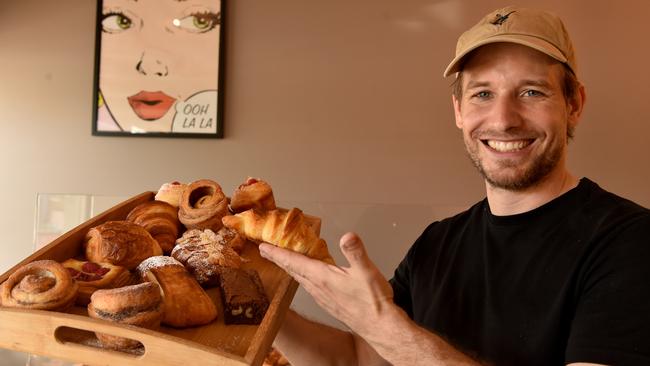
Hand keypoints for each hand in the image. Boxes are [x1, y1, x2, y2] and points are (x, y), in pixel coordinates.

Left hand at [258, 232, 394, 336]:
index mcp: (323, 278)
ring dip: (289, 268)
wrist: (379, 327)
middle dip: (278, 259)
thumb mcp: (367, 272)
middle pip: (292, 270)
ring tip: (282, 259)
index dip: (277, 253)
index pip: (294, 262)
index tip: (262, 247)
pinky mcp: (329, 303)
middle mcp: (318, 288)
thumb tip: (348, 236)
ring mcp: (322, 297)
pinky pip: (308, 286)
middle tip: (266, 250)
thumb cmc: (373, 302)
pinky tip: (306, 276)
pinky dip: (301, 277)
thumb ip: (356, 252)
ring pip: (300, 279)